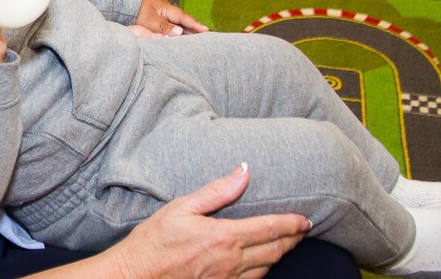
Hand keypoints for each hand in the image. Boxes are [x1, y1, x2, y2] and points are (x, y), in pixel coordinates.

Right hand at [107, 165, 308, 278]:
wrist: (136, 276)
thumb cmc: (153, 241)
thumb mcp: (181, 208)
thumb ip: (216, 191)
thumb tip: (243, 171)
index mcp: (224, 237)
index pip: (270, 228)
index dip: (292, 224)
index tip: (305, 219)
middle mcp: (231, 262)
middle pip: (275, 251)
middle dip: (292, 239)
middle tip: (302, 230)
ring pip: (266, 268)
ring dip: (280, 255)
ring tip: (286, 244)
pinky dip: (263, 271)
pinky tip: (262, 265)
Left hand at [132, 0, 207, 36]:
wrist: (122, 5)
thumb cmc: (134, 11)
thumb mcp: (149, 20)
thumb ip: (164, 27)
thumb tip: (180, 32)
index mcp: (166, 8)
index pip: (184, 18)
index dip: (195, 25)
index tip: (206, 31)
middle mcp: (166, 10)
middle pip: (183, 20)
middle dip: (194, 27)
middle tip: (207, 34)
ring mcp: (161, 12)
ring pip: (177, 22)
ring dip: (186, 29)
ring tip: (197, 36)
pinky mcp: (156, 17)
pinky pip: (171, 24)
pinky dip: (177, 29)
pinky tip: (180, 35)